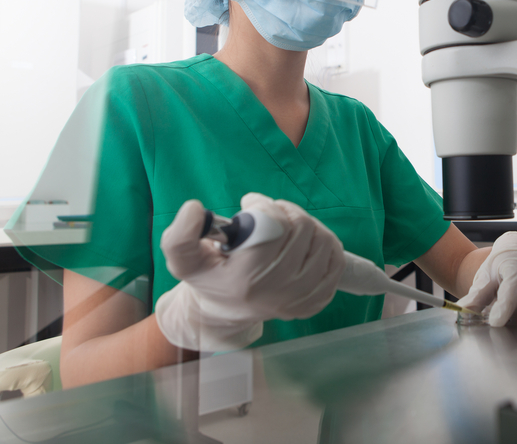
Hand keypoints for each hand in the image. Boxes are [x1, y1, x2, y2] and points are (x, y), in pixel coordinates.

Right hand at [155, 194, 344, 350]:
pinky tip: (304, 243)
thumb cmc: (212, 277)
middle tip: (269, 214)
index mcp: (246, 279)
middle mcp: (278, 291)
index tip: (249, 205)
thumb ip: (180, 236)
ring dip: (306, 224)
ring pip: (322, 239)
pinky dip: (324, 243)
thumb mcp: (185, 261)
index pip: (272, 226)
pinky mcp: (319, 299)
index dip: (262, 206)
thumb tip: (194, 209)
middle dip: (284, 211)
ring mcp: (303, 297)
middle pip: (301, 227)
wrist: (229, 310)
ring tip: (286, 227)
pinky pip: (336, 258)